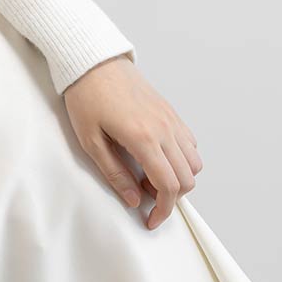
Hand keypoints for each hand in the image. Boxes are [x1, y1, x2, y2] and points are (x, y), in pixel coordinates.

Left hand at [64, 55, 202, 228]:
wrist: (94, 61)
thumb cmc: (87, 98)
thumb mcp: (91, 141)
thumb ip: (115, 174)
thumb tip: (135, 200)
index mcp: (143, 138)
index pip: (168, 185)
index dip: (163, 210)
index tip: (151, 221)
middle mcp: (164, 130)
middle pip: (187, 179)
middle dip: (171, 198)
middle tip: (146, 195)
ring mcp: (171, 120)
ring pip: (194, 163)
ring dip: (179, 178)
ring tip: (151, 175)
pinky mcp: (172, 113)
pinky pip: (190, 144)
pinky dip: (183, 160)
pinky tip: (159, 158)